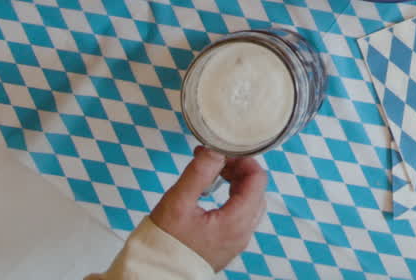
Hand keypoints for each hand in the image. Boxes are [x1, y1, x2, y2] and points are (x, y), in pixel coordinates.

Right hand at [152, 147, 268, 270]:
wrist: (157, 273)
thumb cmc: (165, 242)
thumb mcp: (178, 202)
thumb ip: (199, 172)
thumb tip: (215, 149)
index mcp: (236, 222)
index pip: (258, 180)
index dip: (243, 160)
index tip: (224, 153)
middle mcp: (243, 233)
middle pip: (256, 190)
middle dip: (240, 170)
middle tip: (216, 162)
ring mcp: (238, 240)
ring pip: (250, 202)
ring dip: (237, 183)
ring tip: (213, 174)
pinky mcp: (229, 244)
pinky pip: (241, 215)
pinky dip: (233, 198)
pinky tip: (212, 193)